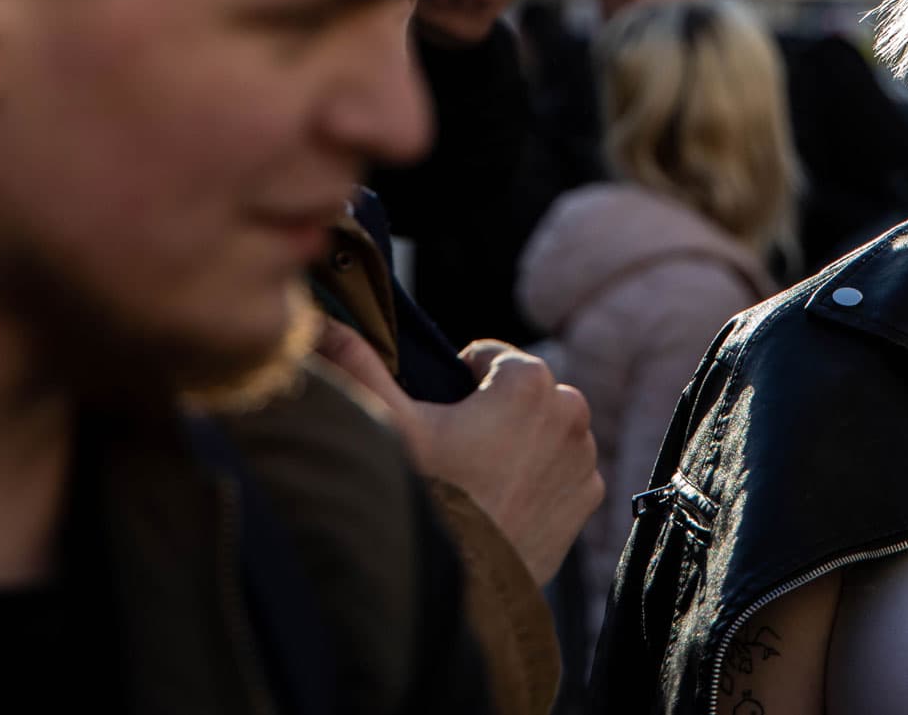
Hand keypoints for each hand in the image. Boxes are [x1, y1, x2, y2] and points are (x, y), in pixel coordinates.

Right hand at [317, 325, 601, 583]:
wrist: (464, 585)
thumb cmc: (428, 495)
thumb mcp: (387, 422)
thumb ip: (357, 363)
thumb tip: (319, 324)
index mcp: (529, 380)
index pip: (488, 355)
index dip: (458, 380)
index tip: (441, 414)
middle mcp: (570, 410)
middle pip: (520, 390)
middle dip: (492, 409)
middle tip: (455, 448)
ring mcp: (583, 456)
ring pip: (543, 428)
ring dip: (518, 440)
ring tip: (477, 476)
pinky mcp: (588, 497)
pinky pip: (561, 468)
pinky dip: (538, 476)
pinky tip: (502, 499)